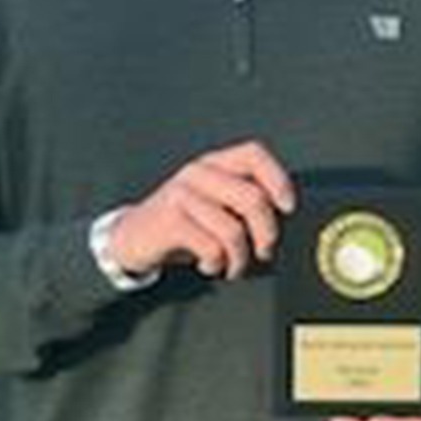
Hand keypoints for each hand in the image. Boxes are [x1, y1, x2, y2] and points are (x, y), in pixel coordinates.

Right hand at [109, 139, 296, 280]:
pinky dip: (216, 263)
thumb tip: (281, 222)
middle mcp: (199, 173)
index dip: (278, 179)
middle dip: (267, 233)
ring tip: (232, 265)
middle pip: (253, 197)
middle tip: (264, 251)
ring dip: (239, 258)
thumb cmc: (180, 224)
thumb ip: (242, 203)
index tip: (288, 207)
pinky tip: (209, 264)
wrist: (132, 238)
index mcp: (215, 163)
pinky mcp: (171, 219)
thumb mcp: (213, 205)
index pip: (254, 154)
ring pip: (233, 229)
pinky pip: (211, 246)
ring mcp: (183, 194)